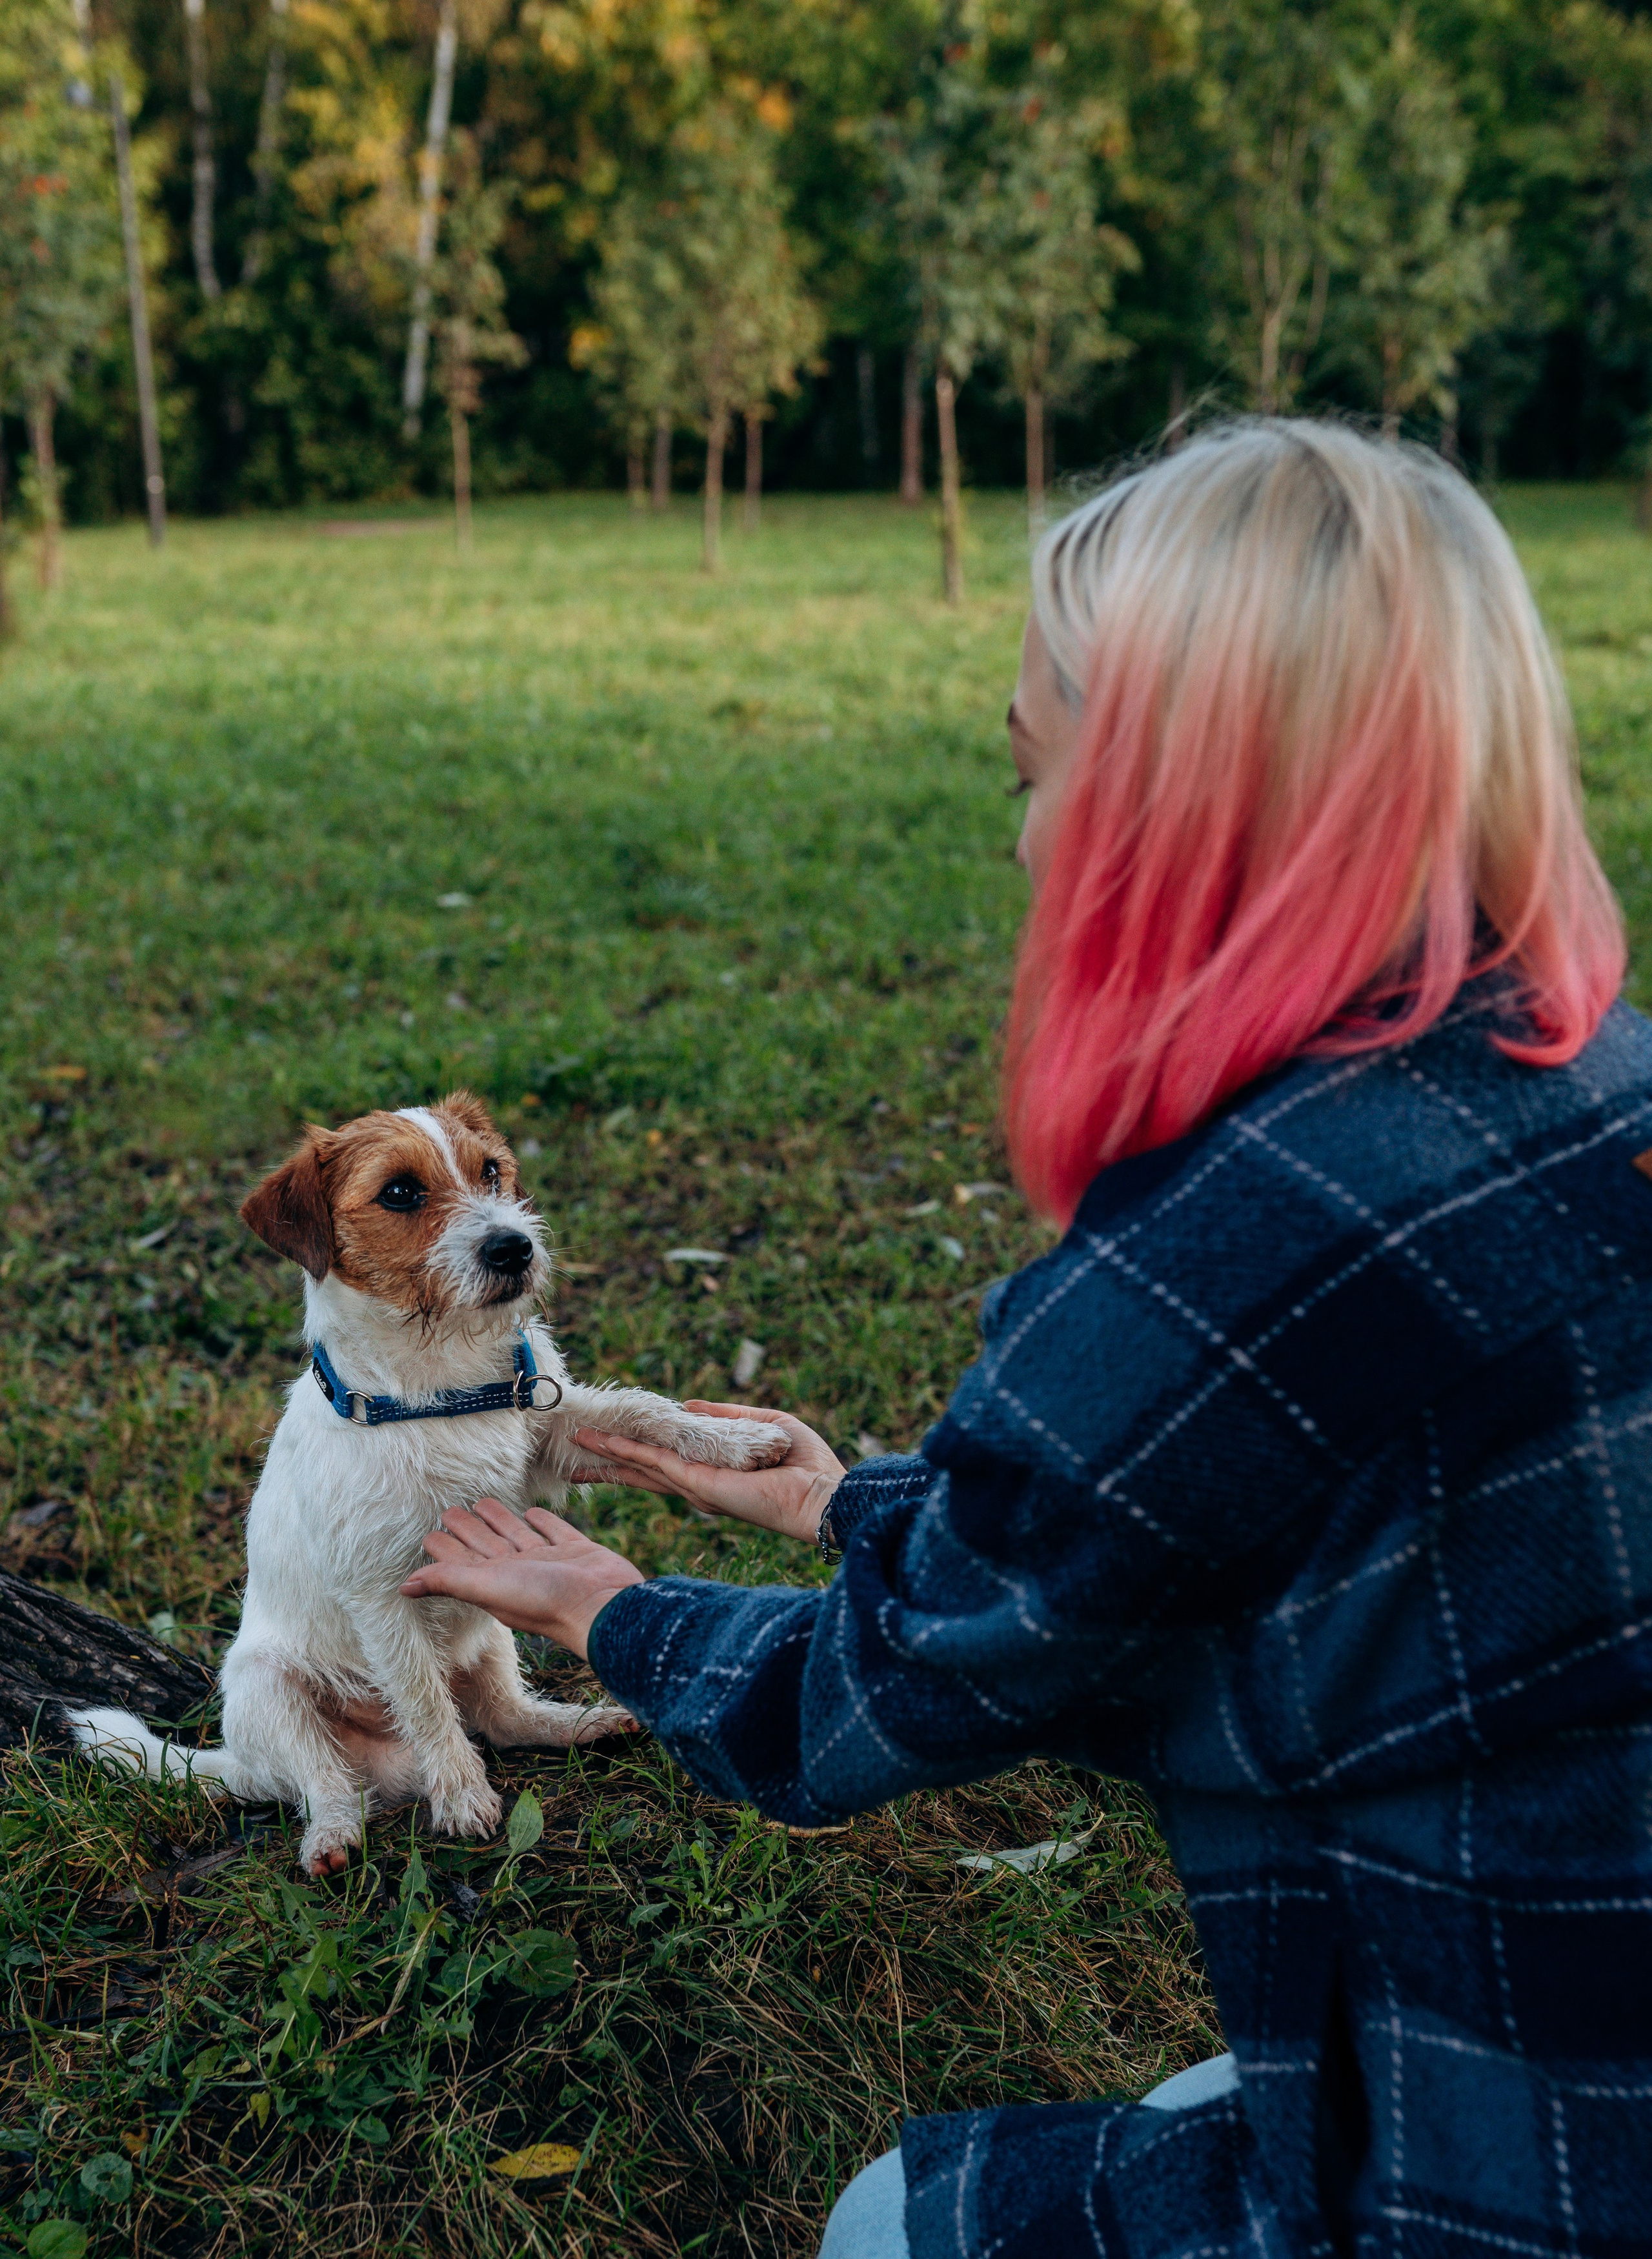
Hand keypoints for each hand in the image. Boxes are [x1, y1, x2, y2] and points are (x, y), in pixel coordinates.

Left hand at [400, 1497, 642, 1661]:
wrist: (603, 1605)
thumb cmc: (545, 1602)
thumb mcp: (488, 1588)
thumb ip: (448, 1580)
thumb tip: (402, 1587)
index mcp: (494, 1581)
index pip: (460, 1561)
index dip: (443, 1548)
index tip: (427, 1533)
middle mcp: (518, 1571)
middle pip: (485, 1544)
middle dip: (467, 1528)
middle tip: (449, 1509)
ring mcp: (548, 1560)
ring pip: (516, 1534)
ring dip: (500, 1520)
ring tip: (484, 1502)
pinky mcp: (575, 1549)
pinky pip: (554, 1530)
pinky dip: (542, 1520)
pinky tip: (534, 1511)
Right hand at [569, 1403, 844, 1545]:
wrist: (824, 1496)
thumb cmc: (808, 1465)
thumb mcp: (768, 1426)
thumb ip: (728, 1417)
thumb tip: (689, 1406)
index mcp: (716, 1475)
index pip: (671, 1462)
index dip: (641, 1451)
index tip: (614, 1440)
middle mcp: (699, 1485)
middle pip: (644, 1470)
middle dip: (610, 1461)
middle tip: (578, 1450)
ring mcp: (695, 1486)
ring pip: (641, 1466)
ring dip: (609, 1454)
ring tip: (579, 1443)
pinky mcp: (698, 1484)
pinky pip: (654, 1462)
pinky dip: (626, 1451)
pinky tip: (603, 1443)